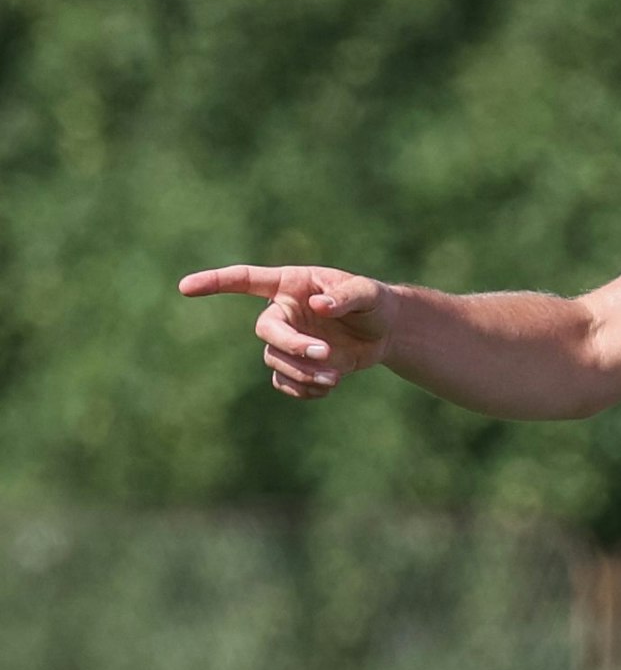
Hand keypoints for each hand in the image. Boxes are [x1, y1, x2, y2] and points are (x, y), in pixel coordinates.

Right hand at [179, 264, 396, 400]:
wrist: (386, 331)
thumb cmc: (374, 302)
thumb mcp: (368, 293)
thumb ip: (345, 296)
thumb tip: (318, 306)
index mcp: (290, 285)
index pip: (245, 280)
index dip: (215, 282)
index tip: (186, 287)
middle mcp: (282, 312)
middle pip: (265, 331)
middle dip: (292, 346)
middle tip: (325, 353)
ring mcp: (287, 340)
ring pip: (275, 361)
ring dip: (303, 372)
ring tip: (336, 377)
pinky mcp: (296, 364)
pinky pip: (283, 382)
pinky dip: (303, 389)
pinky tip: (328, 387)